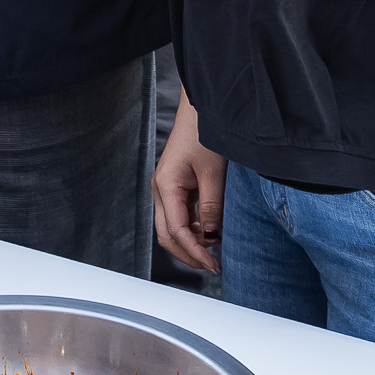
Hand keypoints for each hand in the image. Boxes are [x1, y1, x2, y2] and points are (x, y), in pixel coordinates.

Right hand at [152, 91, 225, 273]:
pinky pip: (179, 217)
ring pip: (171, 228)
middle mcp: (160, 190)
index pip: (176, 231)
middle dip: (188, 254)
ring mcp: (165, 189)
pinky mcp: (174, 187)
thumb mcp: (213, 173)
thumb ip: (211, 206)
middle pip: (167, 236)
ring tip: (214, 251)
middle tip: (213, 265)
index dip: (195, 252)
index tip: (214, 264)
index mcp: (165, 186)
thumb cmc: (204, 133)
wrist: (200, 109)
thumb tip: (211, 236)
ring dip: (190, 243)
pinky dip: (192, 230)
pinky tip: (210, 233)